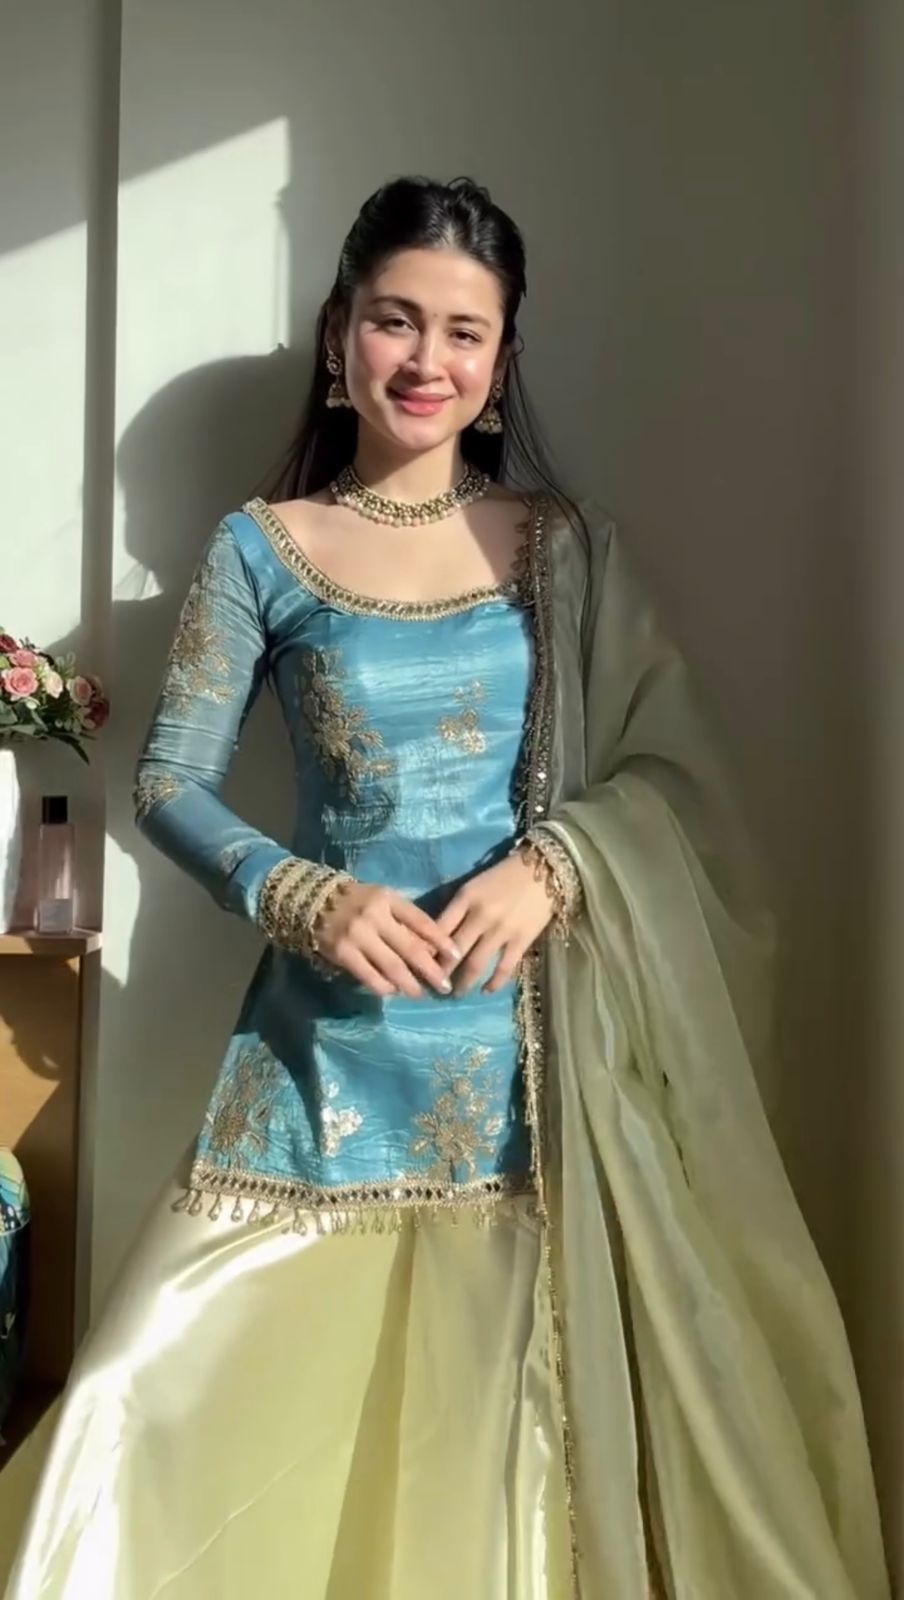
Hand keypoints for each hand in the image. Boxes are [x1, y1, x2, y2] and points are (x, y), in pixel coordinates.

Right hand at [315, 882, 459, 999]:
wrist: (313, 901)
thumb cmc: (357, 901)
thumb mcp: (383, 900)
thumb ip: (404, 919)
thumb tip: (431, 949)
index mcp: (389, 899)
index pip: (422, 921)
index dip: (441, 940)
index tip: (457, 955)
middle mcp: (375, 916)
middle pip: (411, 948)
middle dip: (431, 970)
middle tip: (445, 986)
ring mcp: (358, 936)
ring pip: (392, 967)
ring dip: (409, 985)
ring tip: (420, 993)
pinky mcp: (343, 953)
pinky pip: (370, 977)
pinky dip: (385, 987)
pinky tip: (393, 991)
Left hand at [435, 853, 553, 996]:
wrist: (545, 869)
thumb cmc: (505, 875)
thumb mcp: (474, 885)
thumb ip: (456, 907)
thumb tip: (435, 935)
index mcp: (465, 898)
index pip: (438, 929)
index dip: (426, 950)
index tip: (419, 964)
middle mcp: (480, 916)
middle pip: (453, 951)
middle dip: (440, 972)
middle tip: (433, 987)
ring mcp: (501, 930)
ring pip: (476, 964)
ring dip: (463, 983)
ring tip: (455, 994)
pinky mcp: (521, 941)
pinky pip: (504, 968)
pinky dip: (494, 983)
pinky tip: (486, 991)